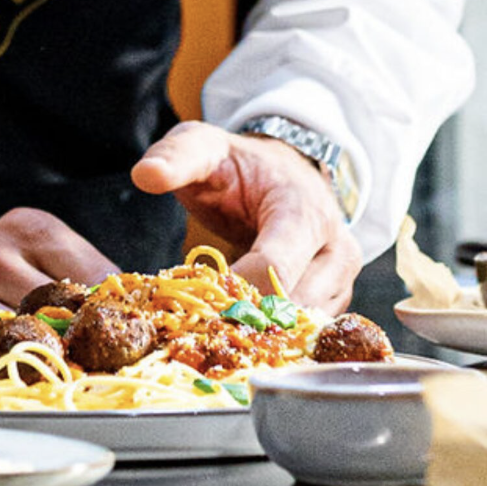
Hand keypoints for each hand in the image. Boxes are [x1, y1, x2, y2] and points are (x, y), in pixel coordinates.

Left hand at [131, 121, 361, 314]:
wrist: (287, 172)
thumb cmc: (242, 165)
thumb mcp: (207, 147)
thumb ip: (177, 157)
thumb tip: (145, 175)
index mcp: (306, 213)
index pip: (274, 269)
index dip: (230, 294)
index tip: (189, 302)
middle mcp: (336, 251)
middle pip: (290, 308)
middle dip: (241, 320)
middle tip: (197, 321)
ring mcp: (341, 281)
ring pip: (299, 329)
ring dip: (256, 335)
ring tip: (214, 324)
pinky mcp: (334, 302)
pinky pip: (303, 334)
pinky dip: (269, 338)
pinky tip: (235, 331)